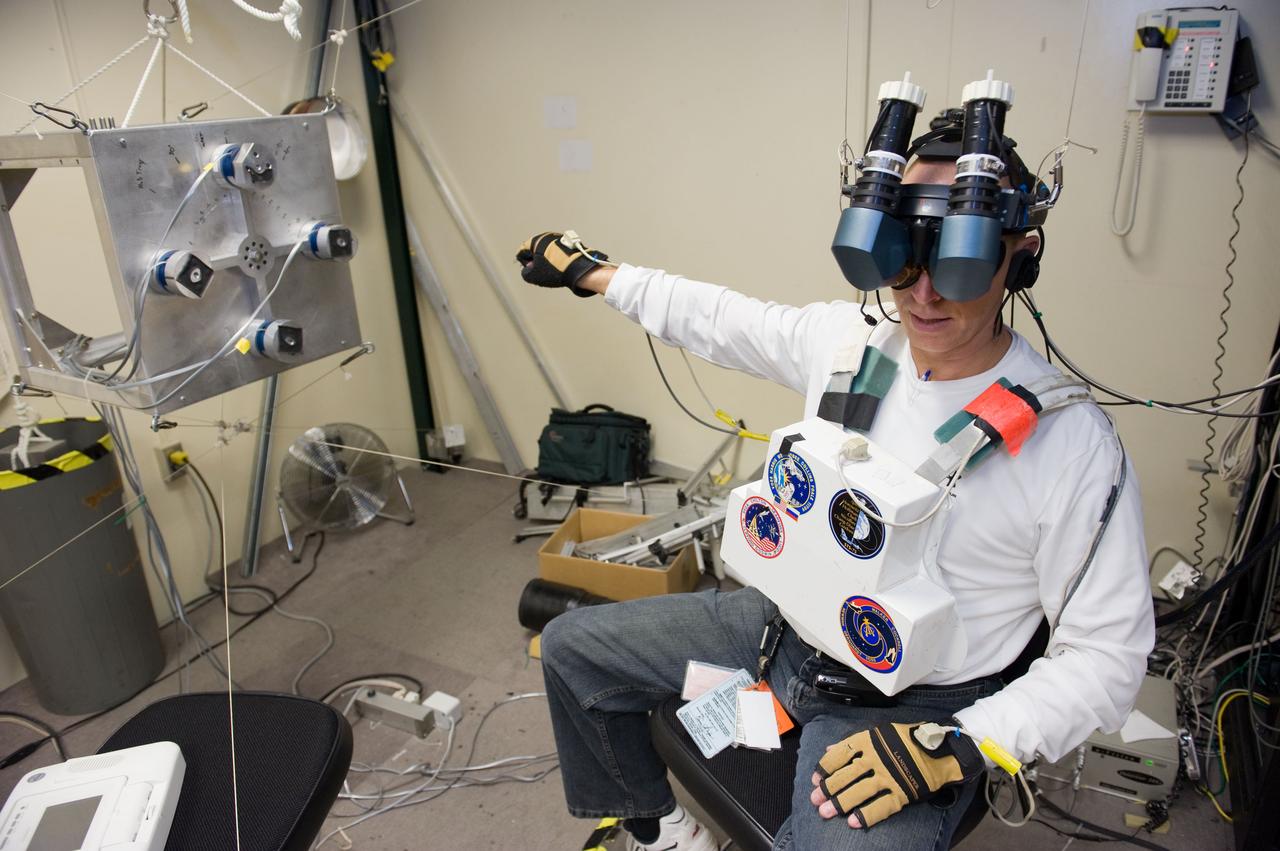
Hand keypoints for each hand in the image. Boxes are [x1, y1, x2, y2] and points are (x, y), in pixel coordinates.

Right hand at [515, 230, 608, 297]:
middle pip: (535, 250)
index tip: (530, 270)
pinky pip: (558, 251)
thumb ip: (525, 273)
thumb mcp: (533, 276)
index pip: (522, 251)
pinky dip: (557, 258)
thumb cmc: (555, 270)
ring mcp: (559, 238)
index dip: (524, 263)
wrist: (578, 268)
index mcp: (536, 240)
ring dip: (546, 259)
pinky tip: (560, 267)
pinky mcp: (569, 243)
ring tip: (552, 270)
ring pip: (547, 250)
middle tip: (540, 271)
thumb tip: (528, 270)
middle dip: (536, 261)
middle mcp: (548, 236)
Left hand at [808, 722, 982, 828]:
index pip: (841, 754)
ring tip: (826, 812)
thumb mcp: (878, 734)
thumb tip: (829, 750)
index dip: (825, 767)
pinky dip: (866, 815)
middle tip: (815, 799)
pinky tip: (853, 822)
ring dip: (841, 803)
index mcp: (869, 740)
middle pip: (847, 775)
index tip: (816, 779)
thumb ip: (854, 743)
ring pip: (860, 791)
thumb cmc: (906, 740)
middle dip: (828, 788)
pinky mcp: (903, 792)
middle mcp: (877, 758)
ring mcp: (890, 776)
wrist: (941, 750)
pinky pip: (882, 806)